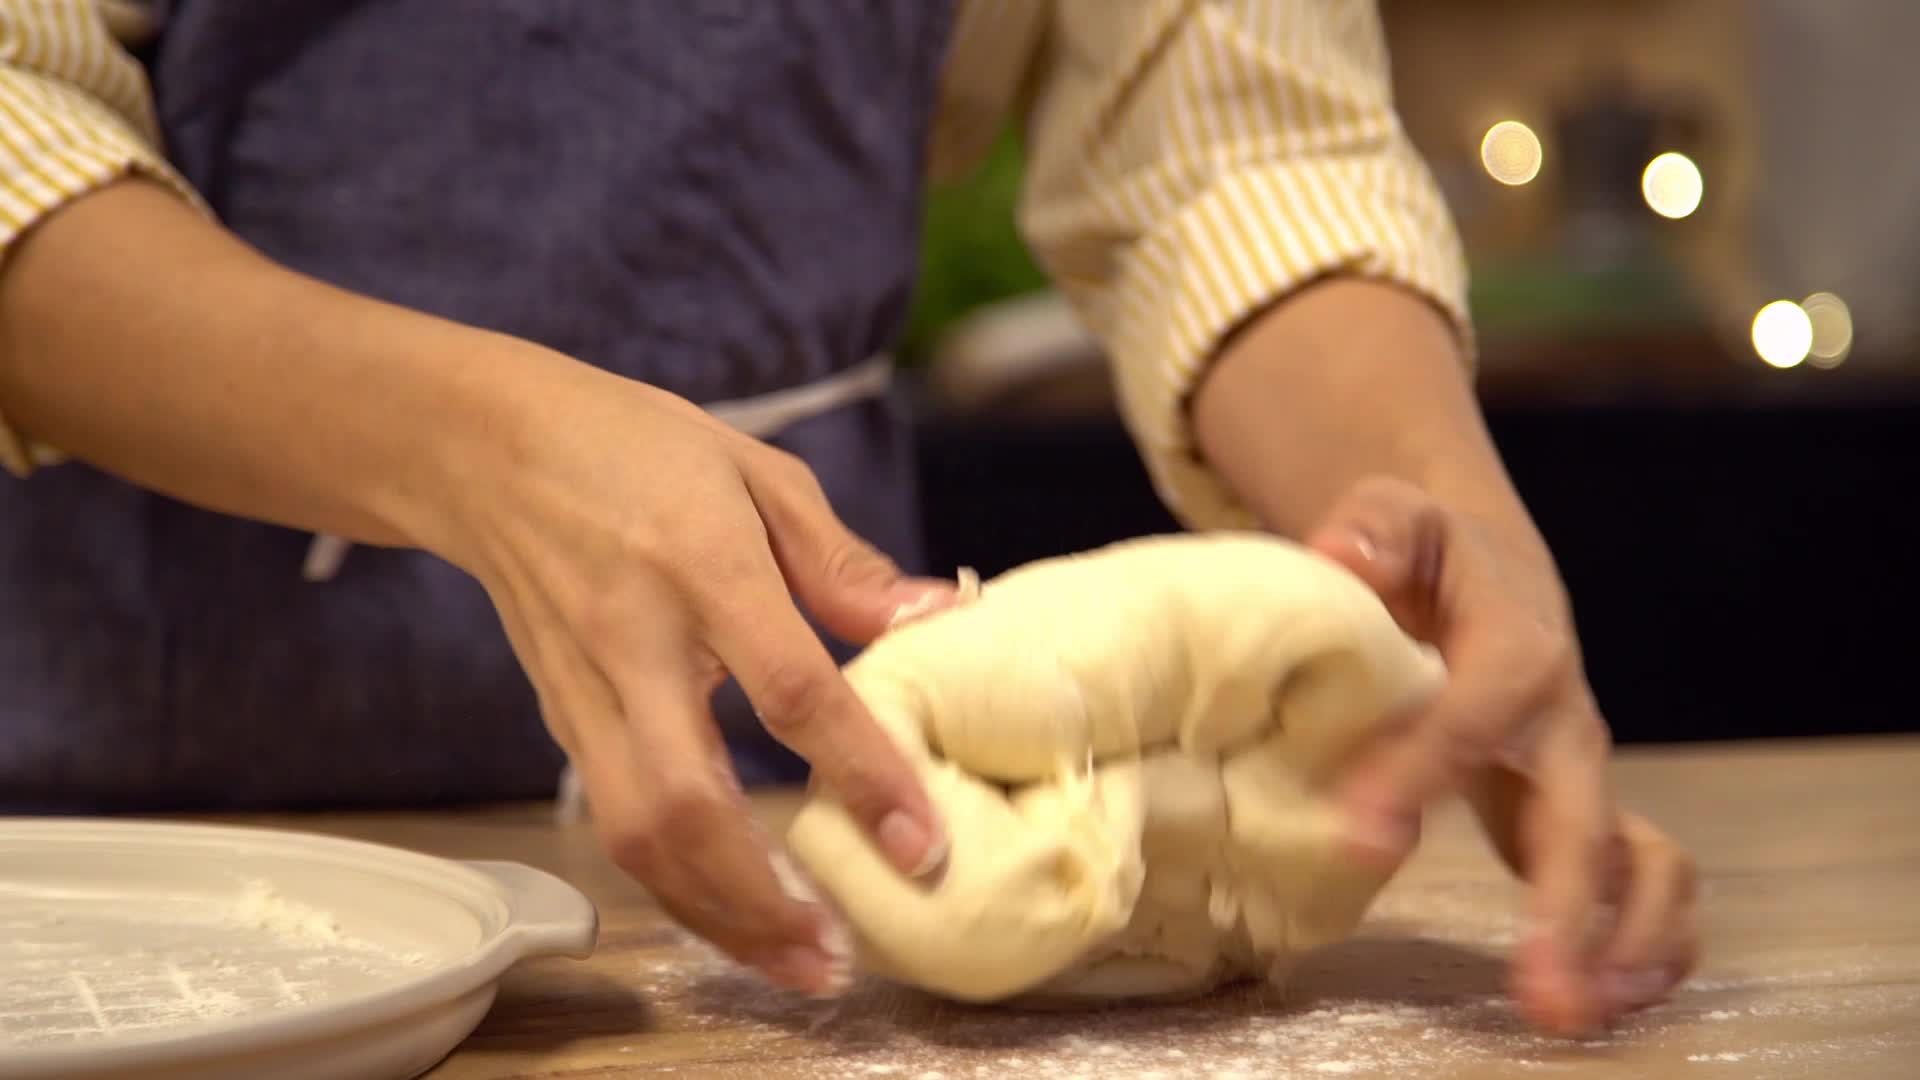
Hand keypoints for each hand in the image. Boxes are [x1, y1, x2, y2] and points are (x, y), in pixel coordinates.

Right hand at [423, 352, 953, 994]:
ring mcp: (586, 691)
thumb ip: (844, 562)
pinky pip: (616, 823)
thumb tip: (937, 617)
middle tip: (836, 955)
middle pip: (689, 803)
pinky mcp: (562, 720)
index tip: (918, 842)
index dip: (859, 772)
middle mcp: (634, 642)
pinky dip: (677, 885)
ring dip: (717, 914)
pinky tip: (735, 914)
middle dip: (764, 896)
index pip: (788, 690)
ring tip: (795, 960)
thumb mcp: (756, 471)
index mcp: (700, 564)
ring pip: (639, 835)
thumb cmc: (634, 447)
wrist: (484, 449)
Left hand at [1306, 476, 1698, 1034]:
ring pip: (1641, 864)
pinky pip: (1642, 882)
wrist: (1486, 571)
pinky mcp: (1579, 816)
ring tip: (1573, 1011)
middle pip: (1583, 818)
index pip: (1478, 711)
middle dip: (1566, 907)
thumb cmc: (1428, 553)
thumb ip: (1374, 529)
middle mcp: (1567, 723)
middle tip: (1541, 990)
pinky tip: (1601, 995)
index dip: (1425, 767)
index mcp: (1518, 646)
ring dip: (1621, 942)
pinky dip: (1641, 940)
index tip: (1365, 832)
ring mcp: (1582, 778)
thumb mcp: (1396, 515)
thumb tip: (1342, 556)